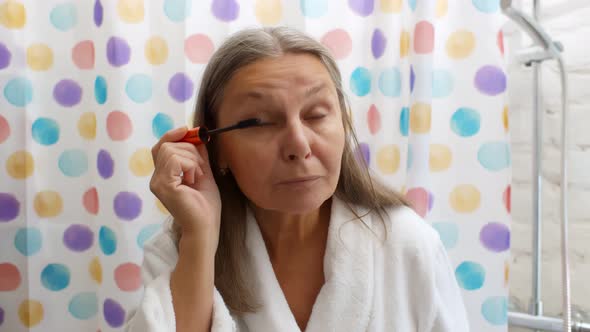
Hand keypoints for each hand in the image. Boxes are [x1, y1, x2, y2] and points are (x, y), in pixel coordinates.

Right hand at [149, 127, 221, 242]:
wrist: (206, 227)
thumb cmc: (205, 205)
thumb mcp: (203, 173)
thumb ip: (198, 156)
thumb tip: (198, 137)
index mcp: (163, 176)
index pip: (160, 147)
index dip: (172, 135)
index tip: (187, 130)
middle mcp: (156, 178)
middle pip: (167, 145)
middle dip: (190, 150)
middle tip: (200, 170)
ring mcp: (157, 182)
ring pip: (172, 150)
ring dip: (192, 160)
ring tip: (196, 177)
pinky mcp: (163, 185)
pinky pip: (176, 160)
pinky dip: (190, 165)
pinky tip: (193, 180)